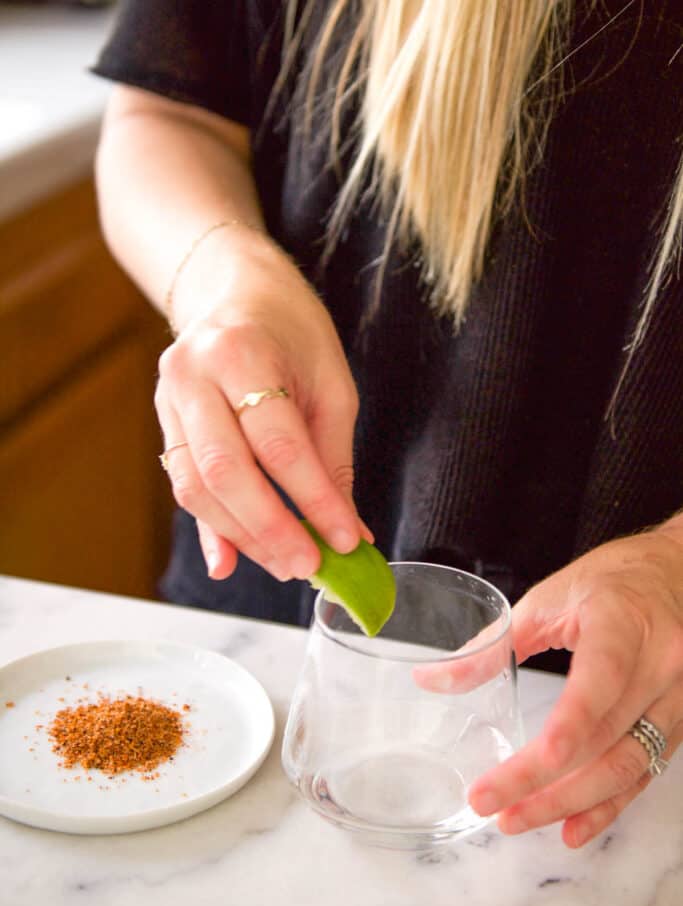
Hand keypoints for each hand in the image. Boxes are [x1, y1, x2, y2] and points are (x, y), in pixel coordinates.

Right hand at [155, 227, 365, 581]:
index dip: (314, 499)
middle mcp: (193, 375)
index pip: (280, 443)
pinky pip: (184, 486)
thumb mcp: (330, 383)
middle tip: (307, 567)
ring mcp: (168, 400)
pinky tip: (231, 563)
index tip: (346, 539)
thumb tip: (348, 532)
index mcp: (242, 352)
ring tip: (284, 564)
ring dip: (242, 536)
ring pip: (197, 487)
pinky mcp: (162, 423)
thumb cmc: (292, 332)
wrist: (234, 291)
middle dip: (270, 529)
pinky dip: (211, 529)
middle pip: (226, 470)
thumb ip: (332, 459)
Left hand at [468, 523, 682, 846]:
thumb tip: (431, 679)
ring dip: (571, 803)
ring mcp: (678, 696)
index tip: (518, 773)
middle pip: (604, 741)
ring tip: (518, 821)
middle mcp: (661, 664)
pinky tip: (573, 829)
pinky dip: (609, 806)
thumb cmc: (609, 581)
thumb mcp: (546, 599)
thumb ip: (493, 645)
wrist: (675, 572)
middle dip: (545, 784)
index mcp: (622, 625)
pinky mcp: (679, 719)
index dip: (560, 737)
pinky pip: (646, 772)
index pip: (596, 690)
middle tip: (493, 807)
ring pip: (627, 766)